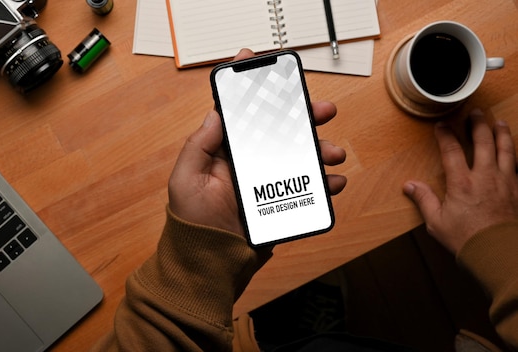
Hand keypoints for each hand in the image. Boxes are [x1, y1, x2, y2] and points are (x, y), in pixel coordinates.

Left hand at [168, 49, 346, 234]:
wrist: (210, 263)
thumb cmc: (191, 223)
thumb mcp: (186, 179)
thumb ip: (199, 145)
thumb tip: (215, 112)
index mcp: (224, 151)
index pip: (238, 112)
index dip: (248, 85)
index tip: (258, 60)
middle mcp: (248, 161)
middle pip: (278, 129)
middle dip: (301, 115)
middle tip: (322, 110)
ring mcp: (267, 181)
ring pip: (300, 155)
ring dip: (321, 148)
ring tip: (332, 153)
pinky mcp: (281, 202)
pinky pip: (308, 188)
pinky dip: (326, 182)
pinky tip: (334, 182)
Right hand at [403, 110, 517, 254]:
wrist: (498, 252)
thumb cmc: (467, 239)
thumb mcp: (437, 222)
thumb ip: (424, 200)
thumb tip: (410, 186)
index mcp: (462, 183)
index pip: (452, 150)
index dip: (446, 135)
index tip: (441, 126)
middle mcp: (485, 177)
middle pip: (483, 141)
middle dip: (478, 124)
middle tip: (475, 113)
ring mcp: (504, 182)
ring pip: (505, 149)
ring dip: (501, 133)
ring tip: (498, 122)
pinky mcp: (517, 190)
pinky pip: (517, 165)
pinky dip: (515, 153)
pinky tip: (513, 149)